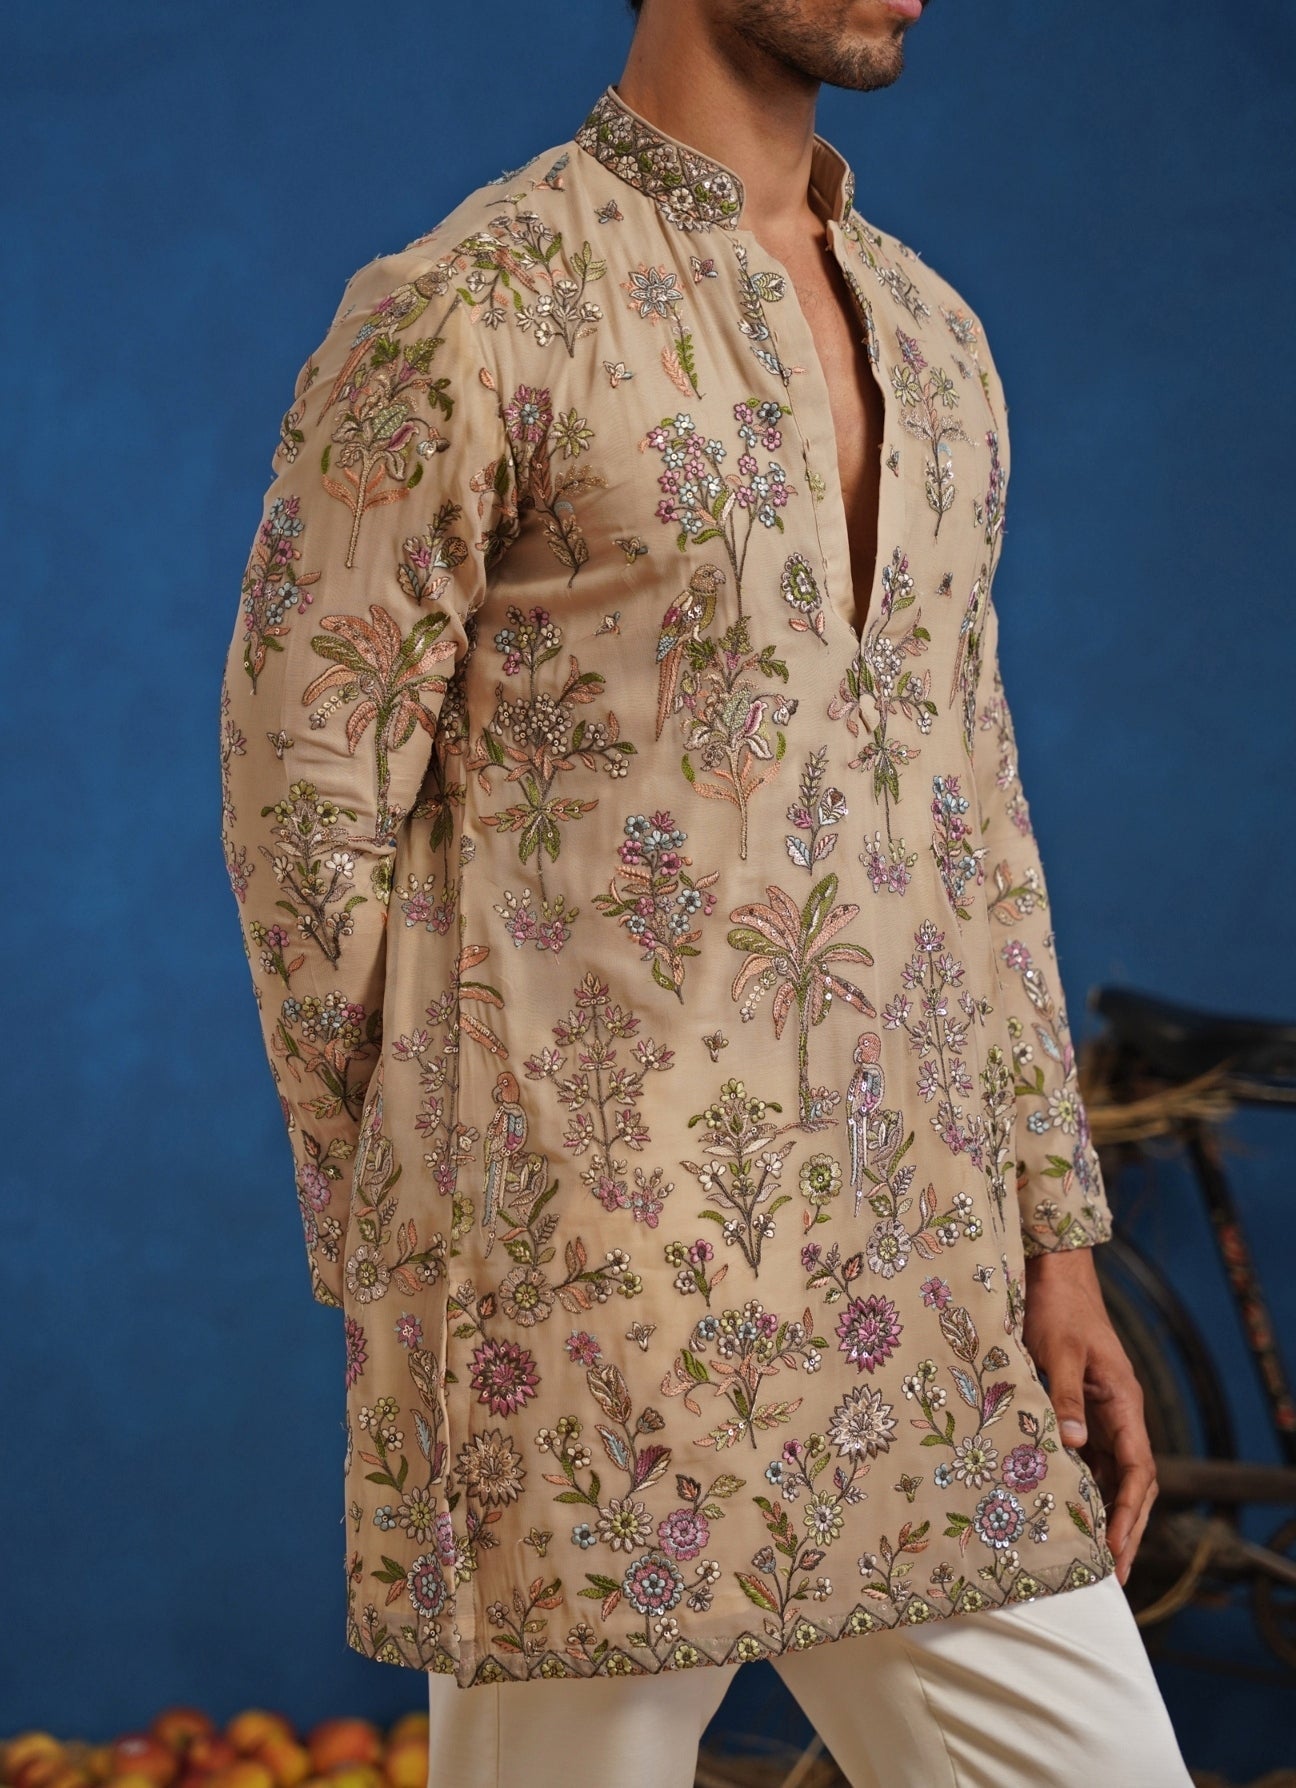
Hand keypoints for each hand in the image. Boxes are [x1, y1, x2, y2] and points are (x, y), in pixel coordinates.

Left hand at [1021, 1246, 1157, 1586]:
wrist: (1054, 1274)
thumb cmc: (1058, 1308)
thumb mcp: (1057, 1352)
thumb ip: (1065, 1398)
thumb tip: (1073, 1446)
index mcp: (1124, 1403)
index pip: (1138, 1471)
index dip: (1128, 1514)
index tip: (1116, 1550)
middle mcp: (1119, 1413)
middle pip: (1132, 1482)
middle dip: (1126, 1527)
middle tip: (1114, 1572)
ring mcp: (1102, 1411)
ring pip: (1112, 1472)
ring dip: (1105, 1511)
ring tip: (1090, 1554)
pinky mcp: (1082, 1406)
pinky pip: (1089, 1454)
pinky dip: (1083, 1484)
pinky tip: (1066, 1507)